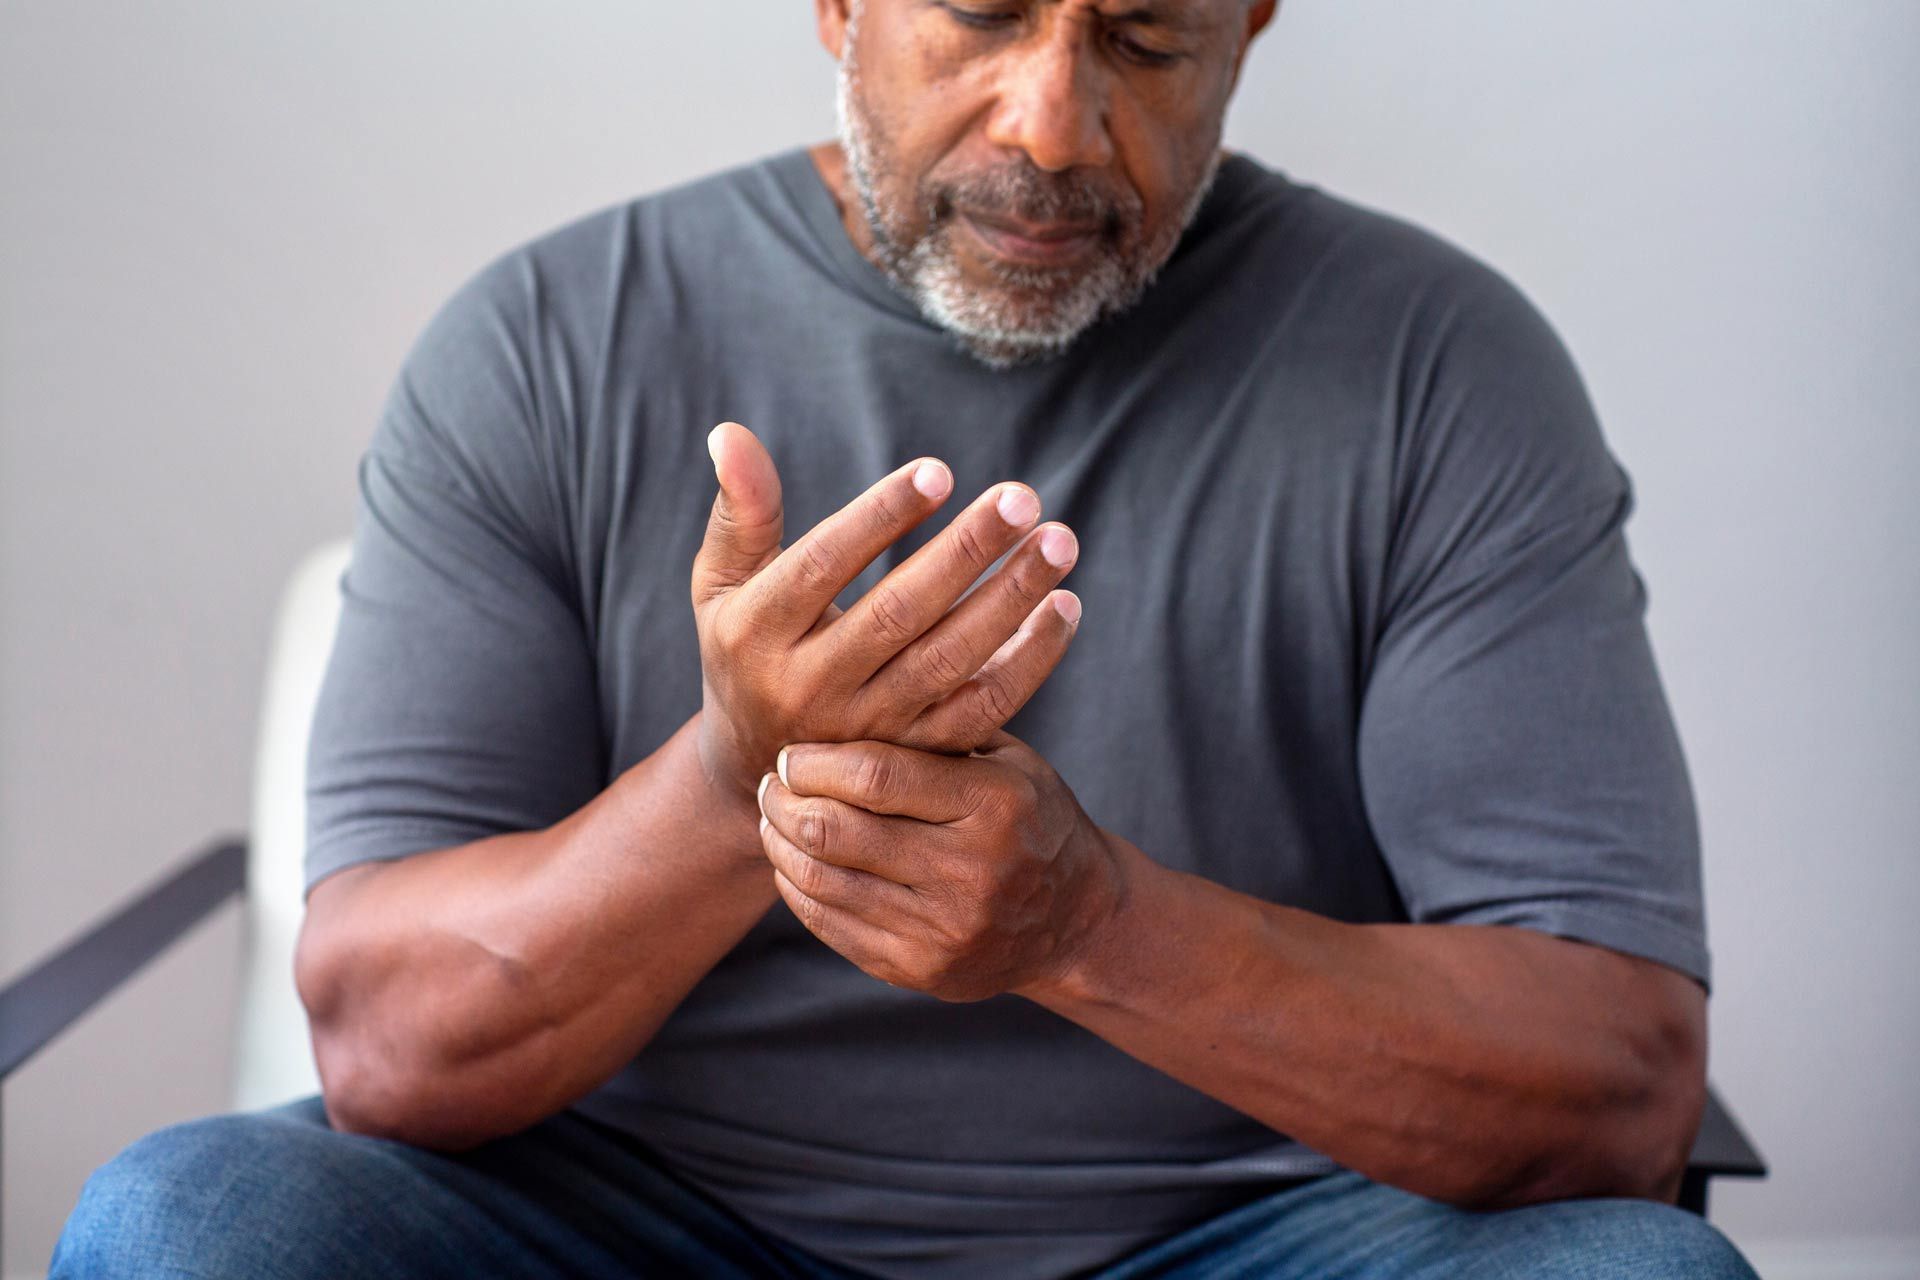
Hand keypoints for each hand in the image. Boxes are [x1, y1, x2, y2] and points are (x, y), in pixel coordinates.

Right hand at [692, 423, 1081, 802]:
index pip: (822, 566)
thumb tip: (731, 432)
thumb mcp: (721, 586)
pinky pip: (983, 708)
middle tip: (1022, 498)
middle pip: (899, 613)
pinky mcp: (917, 756)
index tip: (939, 471)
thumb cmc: (746, 650)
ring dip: (1011, 599)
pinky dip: (1030, 660)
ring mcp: (869, 730)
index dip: (880, 518)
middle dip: (966, 553)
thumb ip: (740, 512)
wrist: (760, 774)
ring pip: (950, 660)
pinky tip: (1064, 607)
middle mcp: (811, 687)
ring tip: (1059, 542)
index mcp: (756, 634)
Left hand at [753, 733, 1125, 1001]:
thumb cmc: (1027, 817)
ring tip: (774, 819)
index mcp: (995, 805)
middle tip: (770, 784)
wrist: (1076, 920)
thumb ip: (939, 732)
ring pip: (824, 881)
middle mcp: (972, 871)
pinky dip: (799, 889)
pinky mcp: (921, 970)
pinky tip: (793, 862)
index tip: (791, 754)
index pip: (876, 777)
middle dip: (785, 803)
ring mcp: (945, 930)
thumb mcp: (1008, 761)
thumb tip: (846, 691)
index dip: (815, 763)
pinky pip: (832, 926)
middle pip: (837, 831)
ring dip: (782, 845)